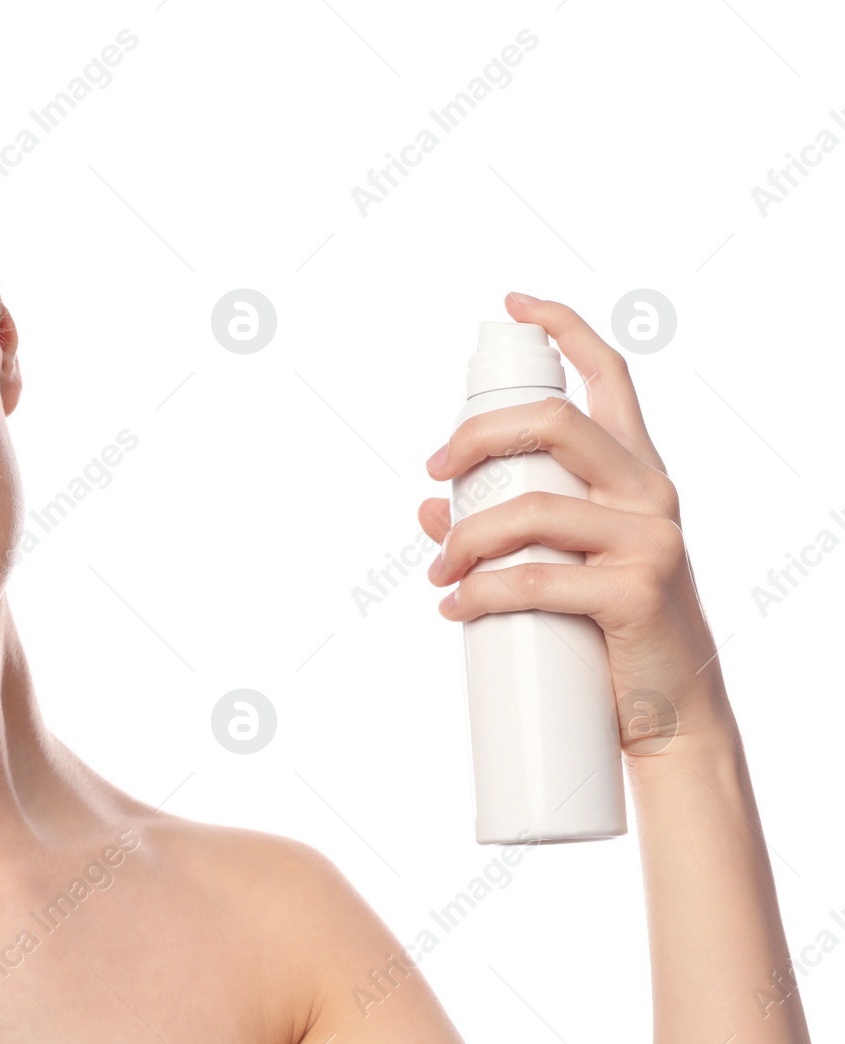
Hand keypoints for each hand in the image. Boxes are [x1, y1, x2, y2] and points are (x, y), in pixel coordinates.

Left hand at [418, 292, 734, 758]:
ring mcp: (651, 537)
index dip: (566, 329)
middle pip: (556, 422)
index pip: (611, 377)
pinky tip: (455, 606)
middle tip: (433, 469)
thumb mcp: (561, 566)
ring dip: (465, 538)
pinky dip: (482, 592)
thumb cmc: (609, 632)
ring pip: (532, 507)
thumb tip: (425, 512)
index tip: (515, 303)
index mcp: (635, 473)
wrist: (668, 717)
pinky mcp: (638, 589)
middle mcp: (651, 491)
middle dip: (478, 435)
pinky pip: (536, 578)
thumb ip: (504, 528)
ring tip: (437, 570)